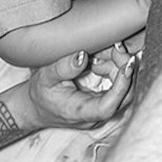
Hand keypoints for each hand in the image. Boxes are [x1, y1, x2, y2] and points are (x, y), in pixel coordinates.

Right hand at [19, 48, 135, 129]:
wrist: (35, 106)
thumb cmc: (40, 93)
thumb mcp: (46, 77)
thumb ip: (63, 67)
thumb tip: (82, 56)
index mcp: (79, 112)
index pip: (108, 107)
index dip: (122, 86)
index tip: (126, 64)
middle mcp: (94, 115)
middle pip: (123, 96)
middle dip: (124, 68)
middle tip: (116, 46)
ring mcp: (100, 109)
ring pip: (124, 87)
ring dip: (118, 65)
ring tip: (102, 51)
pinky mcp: (103, 100)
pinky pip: (117, 83)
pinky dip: (114, 67)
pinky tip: (100, 59)